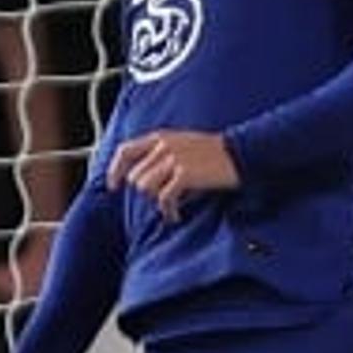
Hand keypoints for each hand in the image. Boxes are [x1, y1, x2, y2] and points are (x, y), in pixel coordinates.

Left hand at [107, 128, 238, 218]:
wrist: (239, 154)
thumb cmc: (211, 153)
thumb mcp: (182, 144)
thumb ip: (160, 154)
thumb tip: (141, 178)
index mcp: (160, 137)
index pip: (125, 151)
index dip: (115, 170)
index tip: (113, 186)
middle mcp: (164, 145)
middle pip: (135, 176)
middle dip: (146, 191)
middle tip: (162, 198)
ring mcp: (174, 159)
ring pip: (145, 188)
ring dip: (157, 200)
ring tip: (170, 206)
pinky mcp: (184, 174)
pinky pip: (163, 198)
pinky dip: (168, 211)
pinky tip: (175, 215)